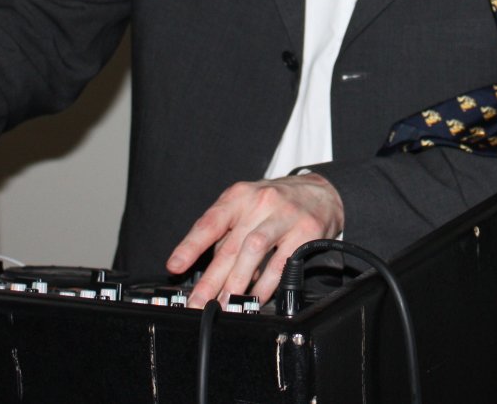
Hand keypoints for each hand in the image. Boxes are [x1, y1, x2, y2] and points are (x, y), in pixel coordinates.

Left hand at [165, 174, 343, 307]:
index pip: (210, 222)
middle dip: (211, 278)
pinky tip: (256, 297)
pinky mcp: (306, 232)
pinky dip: (267, 284)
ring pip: (254, 250)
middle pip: (230, 244)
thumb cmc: (276, 202)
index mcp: (239, 196)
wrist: (321, 192)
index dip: (190, 245)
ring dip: (237, 282)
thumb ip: (228, 232)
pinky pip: (282, 263)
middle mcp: (260, 202)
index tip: (175, 266)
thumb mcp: (248, 205)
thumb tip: (206, 266)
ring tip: (225, 303)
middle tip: (198, 301)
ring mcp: (284, 216)